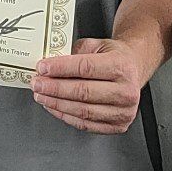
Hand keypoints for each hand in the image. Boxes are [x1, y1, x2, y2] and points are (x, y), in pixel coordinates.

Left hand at [31, 38, 146, 133]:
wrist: (134, 69)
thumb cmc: (114, 57)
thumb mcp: (96, 45)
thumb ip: (73, 53)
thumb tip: (48, 64)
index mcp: (121, 66)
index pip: (85, 68)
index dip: (60, 69)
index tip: (42, 68)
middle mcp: (126, 91)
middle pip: (82, 92)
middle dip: (54, 88)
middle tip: (37, 83)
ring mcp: (123, 111)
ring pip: (82, 111)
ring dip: (56, 103)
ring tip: (41, 95)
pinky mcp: (117, 126)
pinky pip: (85, 124)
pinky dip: (65, 116)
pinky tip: (54, 106)